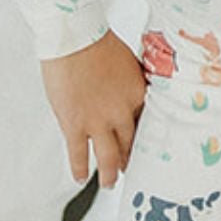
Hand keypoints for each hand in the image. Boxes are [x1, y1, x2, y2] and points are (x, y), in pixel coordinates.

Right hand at [40, 30, 148, 187]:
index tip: (146, 150)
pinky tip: (81, 178)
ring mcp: (98, 122)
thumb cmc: (99, 42)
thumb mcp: (129, 62)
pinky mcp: (74, 124)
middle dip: (129, 159)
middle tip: (130, 169)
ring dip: (110, 173)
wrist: (75, 37)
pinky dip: (80, 168)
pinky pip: (79, 154)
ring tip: (110, 183)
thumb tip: (134, 89)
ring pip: (108, 157)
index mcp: (138, 96)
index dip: (145, 140)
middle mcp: (121, 113)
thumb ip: (132, 81)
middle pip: (130, 144)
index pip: (145, 125)